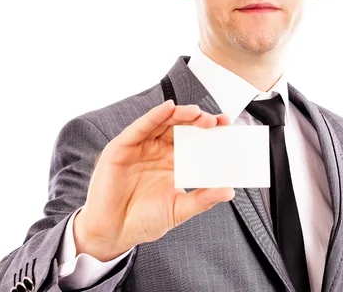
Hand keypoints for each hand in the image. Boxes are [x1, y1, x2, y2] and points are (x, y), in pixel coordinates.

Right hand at [73, 100, 234, 261]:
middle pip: (180, 127)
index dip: (209, 131)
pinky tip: (168, 108)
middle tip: (215, 121)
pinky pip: (140, 127)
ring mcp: (140, 147)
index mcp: (172, 161)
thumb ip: (203, 199)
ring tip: (196, 112)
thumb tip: (229, 190)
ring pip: (162, 122)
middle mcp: (157, 150)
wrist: (113, 234)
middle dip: (198, 120)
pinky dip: (154, 116)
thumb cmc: (144, 221)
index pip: (194, 139)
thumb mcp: (179, 209)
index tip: (226, 126)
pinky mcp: (121, 148)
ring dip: (180, 114)